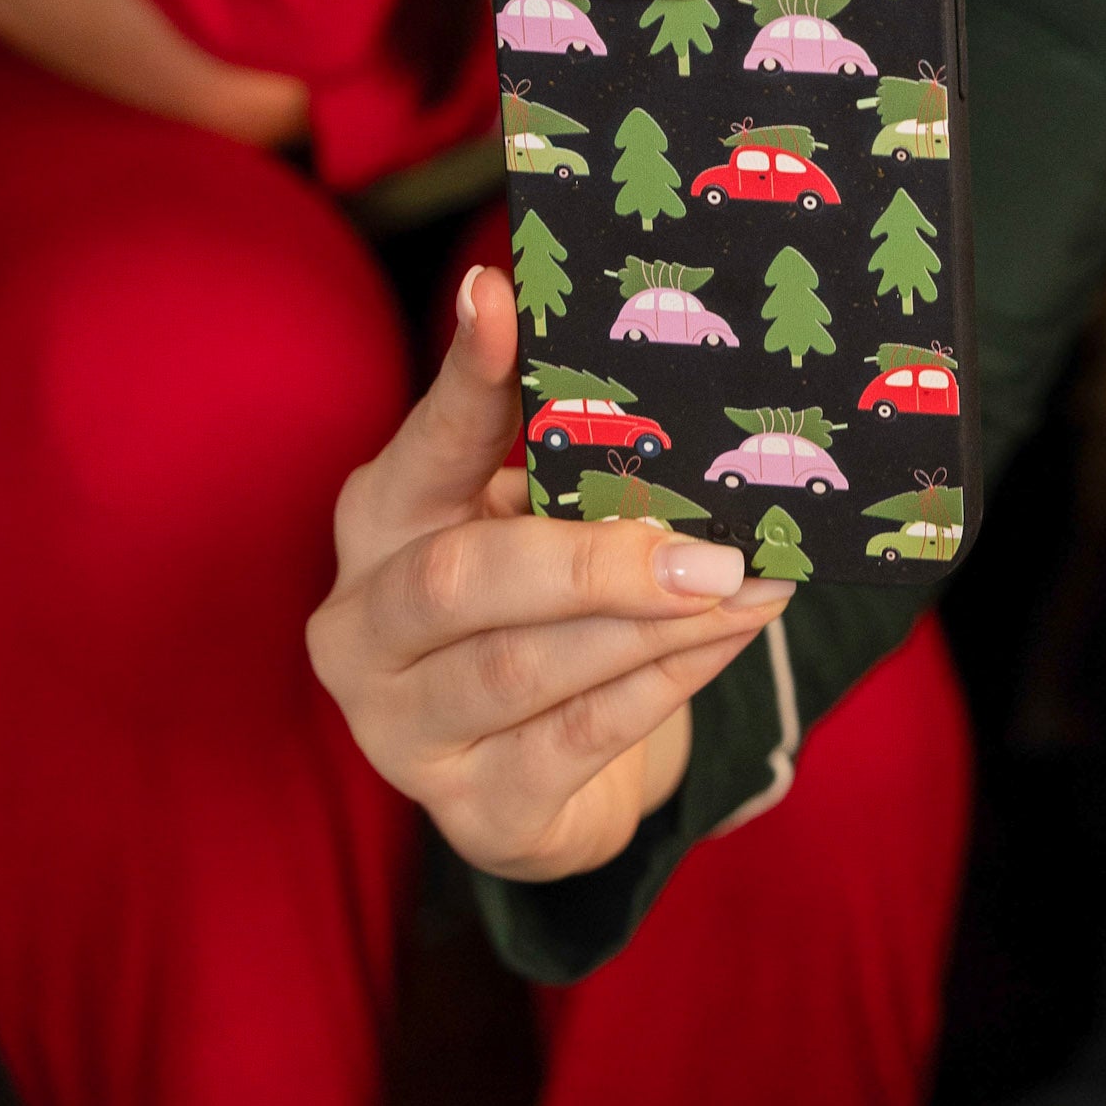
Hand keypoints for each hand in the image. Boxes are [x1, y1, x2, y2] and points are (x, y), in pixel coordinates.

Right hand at [306, 266, 795, 882]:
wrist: (552, 778)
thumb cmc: (547, 613)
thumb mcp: (538, 523)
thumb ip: (569, 463)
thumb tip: (666, 378)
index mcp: (381, 523)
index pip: (424, 439)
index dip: (464, 373)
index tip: (498, 294)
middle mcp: (362, 628)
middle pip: (462, 582)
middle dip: (595, 560)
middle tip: (710, 546)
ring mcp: (403, 731)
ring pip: (527, 667)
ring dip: (653, 623)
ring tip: (743, 582)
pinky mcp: (475, 812)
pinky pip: (578, 737)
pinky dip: (666, 682)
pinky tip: (729, 636)